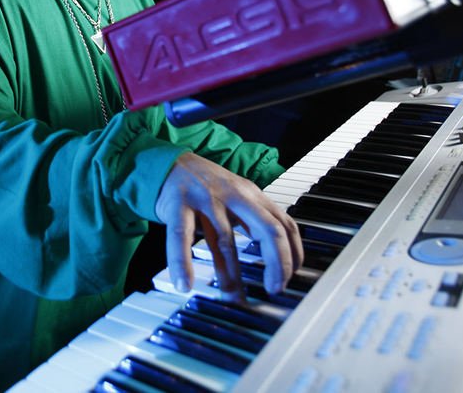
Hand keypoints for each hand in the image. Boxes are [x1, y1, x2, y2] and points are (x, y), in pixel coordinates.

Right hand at [154, 152, 302, 297]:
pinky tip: (184, 282)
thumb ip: (255, 219)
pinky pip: (181, 237)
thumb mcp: (238, 195)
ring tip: (233, 299)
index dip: (292, 254)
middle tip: (274, 290)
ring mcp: (206, 199)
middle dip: (277, 263)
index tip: (289, 278)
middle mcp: (233, 195)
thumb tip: (276, 258)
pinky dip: (182, 262)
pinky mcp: (178, 204)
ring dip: (231, 276)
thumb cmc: (206, 185)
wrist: (170, 163)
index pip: (284, 224)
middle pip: (268, 230)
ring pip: (225, 241)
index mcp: (251, 195)